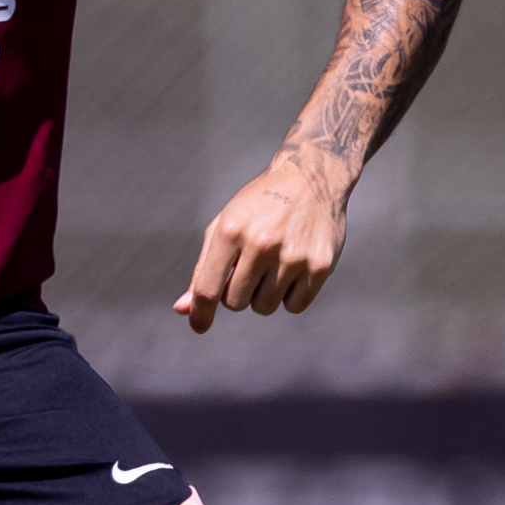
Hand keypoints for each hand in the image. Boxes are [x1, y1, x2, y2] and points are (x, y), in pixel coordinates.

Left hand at [175, 154, 350, 332]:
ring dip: (264, 294)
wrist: (311, 178)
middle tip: (250, 268)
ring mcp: (293, 256)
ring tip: (273, 264)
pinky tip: (294, 268)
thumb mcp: (224, 226)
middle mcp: (261, 244)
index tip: (198, 326)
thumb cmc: (259, 206)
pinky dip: (291, 296)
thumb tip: (183, 309)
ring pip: (265, 307)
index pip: (208, 289)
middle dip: (238, 292)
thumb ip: (204, 269)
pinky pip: (295, 306)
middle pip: (236, 303)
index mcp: (230, 231)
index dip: (200, 314)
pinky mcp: (320, 265)